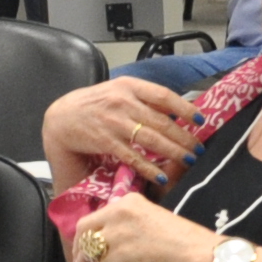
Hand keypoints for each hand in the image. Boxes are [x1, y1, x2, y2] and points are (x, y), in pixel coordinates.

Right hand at [45, 76, 194, 187]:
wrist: (60, 117)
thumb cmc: (93, 106)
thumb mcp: (117, 93)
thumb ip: (142, 100)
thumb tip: (174, 112)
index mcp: (128, 85)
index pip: (163, 95)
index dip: (184, 108)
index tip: (200, 120)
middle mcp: (122, 101)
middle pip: (161, 121)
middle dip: (184, 137)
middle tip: (199, 149)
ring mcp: (114, 121)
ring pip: (151, 139)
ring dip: (173, 152)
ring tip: (188, 161)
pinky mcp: (105, 141)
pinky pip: (133, 156)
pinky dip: (150, 168)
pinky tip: (162, 175)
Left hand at [67, 188, 206, 261]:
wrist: (195, 252)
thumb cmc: (182, 239)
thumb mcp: (153, 219)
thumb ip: (130, 225)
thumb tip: (114, 246)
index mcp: (127, 201)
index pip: (97, 216)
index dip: (88, 233)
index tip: (87, 246)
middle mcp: (118, 212)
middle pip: (85, 229)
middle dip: (79, 248)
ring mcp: (116, 233)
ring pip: (88, 251)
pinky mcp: (118, 255)